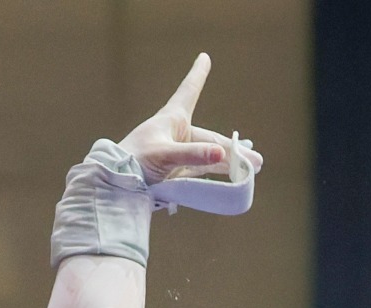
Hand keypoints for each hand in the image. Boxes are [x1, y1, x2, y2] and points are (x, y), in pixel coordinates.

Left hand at [116, 54, 262, 186]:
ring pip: (209, 157)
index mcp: (171, 119)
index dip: (197, 74)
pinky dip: (216, 173)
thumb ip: (193, 156)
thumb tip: (221, 155)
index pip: (189, 91)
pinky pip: (201, 170)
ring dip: (229, 163)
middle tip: (255, 161)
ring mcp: (177, 154)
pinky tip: (231, 178)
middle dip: (232, 149)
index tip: (204, 58)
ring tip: (250, 170)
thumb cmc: (133, 162)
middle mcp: (176, 134)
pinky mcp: (175, 172)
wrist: (115, 186)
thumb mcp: (164, 155)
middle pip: (210, 139)